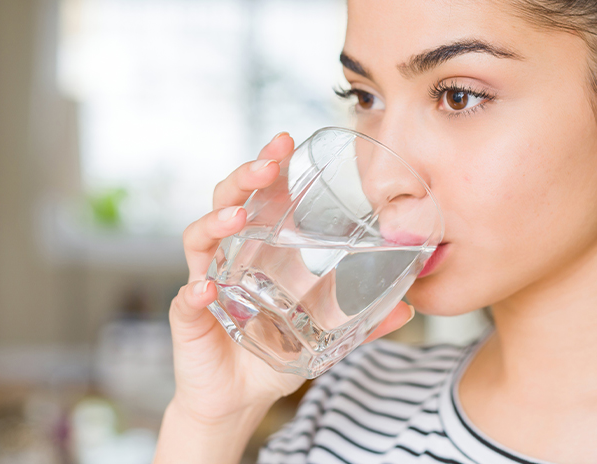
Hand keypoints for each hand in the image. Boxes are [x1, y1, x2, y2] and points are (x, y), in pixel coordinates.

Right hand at [166, 132, 415, 424]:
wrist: (237, 401)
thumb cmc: (273, 355)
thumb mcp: (325, 337)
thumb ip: (363, 321)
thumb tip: (409, 308)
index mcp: (257, 251)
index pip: (259, 197)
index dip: (269, 167)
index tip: (285, 141)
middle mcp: (227, 258)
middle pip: (226, 203)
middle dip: (244, 178)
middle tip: (267, 164)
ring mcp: (205, 284)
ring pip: (199, 240)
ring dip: (216, 223)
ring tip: (237, 217)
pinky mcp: (190, 319)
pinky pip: (186, 300)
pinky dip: (194, 293)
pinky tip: (206, 290)